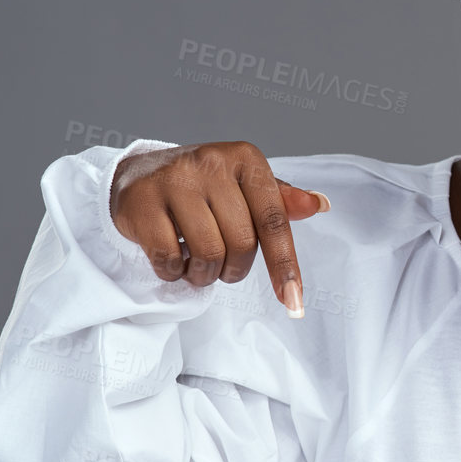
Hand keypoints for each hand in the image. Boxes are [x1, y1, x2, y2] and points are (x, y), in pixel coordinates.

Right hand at [109, 141, 329, 316]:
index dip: (285, 265)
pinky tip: (172, 259)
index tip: (293, 302)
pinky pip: (169, 258)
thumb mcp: (244, 187)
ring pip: (208, 253)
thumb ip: (280, 201)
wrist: (139, 175)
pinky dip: (174, 272)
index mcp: (246, 159)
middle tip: (222, 266)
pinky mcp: (142, 202)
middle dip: (234, 269)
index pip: (274, 220)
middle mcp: (212, 163)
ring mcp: (174, 180)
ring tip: (196, 263)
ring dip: (204, 274)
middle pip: (242, 242)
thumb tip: (320, 204)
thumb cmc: (203, 187)